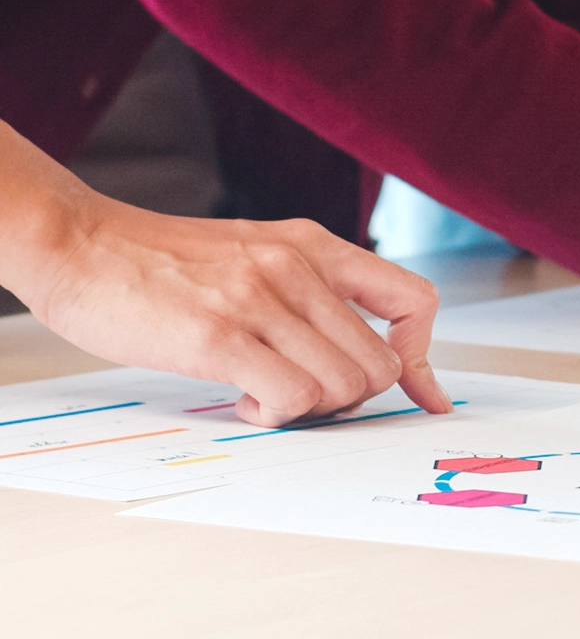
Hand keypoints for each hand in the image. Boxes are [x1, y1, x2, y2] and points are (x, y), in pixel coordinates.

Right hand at [11, 178, 449, 427]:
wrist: (78, 243)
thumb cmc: (161, 262)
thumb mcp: (255, 251)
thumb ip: (307, 290)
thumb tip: (352, 352)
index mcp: (314, 245)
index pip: (413, 300)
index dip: (423, 358)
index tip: (419, 395)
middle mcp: (298, 267)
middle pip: (380, 364)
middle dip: (350, 399)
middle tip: (302, 396)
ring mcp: (261, 299)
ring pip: (344, 386)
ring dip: (310, 409)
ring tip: (263, 392)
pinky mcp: (219, 335)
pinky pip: (292, 398)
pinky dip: (275, 414)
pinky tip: (242, 399)